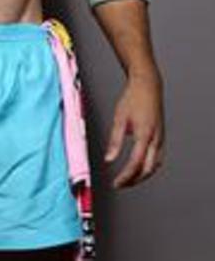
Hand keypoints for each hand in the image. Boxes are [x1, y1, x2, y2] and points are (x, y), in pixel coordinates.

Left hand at [104, 69, 165, 188]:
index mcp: (145, 135)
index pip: (135, 164)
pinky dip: (148, 166)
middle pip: (148, 170)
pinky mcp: (160, 136)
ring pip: (154, 166)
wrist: (148, 85)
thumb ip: (114, 140)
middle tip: (120, 184)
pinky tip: (139, 166)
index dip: (126, 177)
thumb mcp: (119, 118)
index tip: (116, 183)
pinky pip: (157, 158)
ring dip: (141, 175)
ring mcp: (160, 139)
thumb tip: (108, 159)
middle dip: (134, 180)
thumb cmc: (133, 98)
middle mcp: (156, 140)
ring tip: (127, 178)